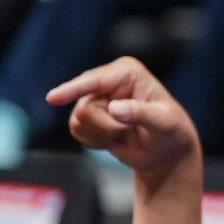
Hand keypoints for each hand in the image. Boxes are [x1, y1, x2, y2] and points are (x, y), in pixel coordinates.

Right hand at [47, 57, 199, 178]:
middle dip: (108, 127)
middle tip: (130, 130)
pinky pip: (77, 130)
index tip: (53, 98)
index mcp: (127, 72)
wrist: (165, 151)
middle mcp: (107, 80)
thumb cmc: (170, 131)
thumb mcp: (163, 122)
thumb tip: (114, 108)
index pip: (94, 81)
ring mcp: (95, 97)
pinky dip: (96, 141)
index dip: (72, 90)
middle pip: (85, 107)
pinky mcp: (88, 114)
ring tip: (125, 133)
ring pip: (78, 121)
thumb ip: (141, 114)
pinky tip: (114, 139)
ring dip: (103, 135)